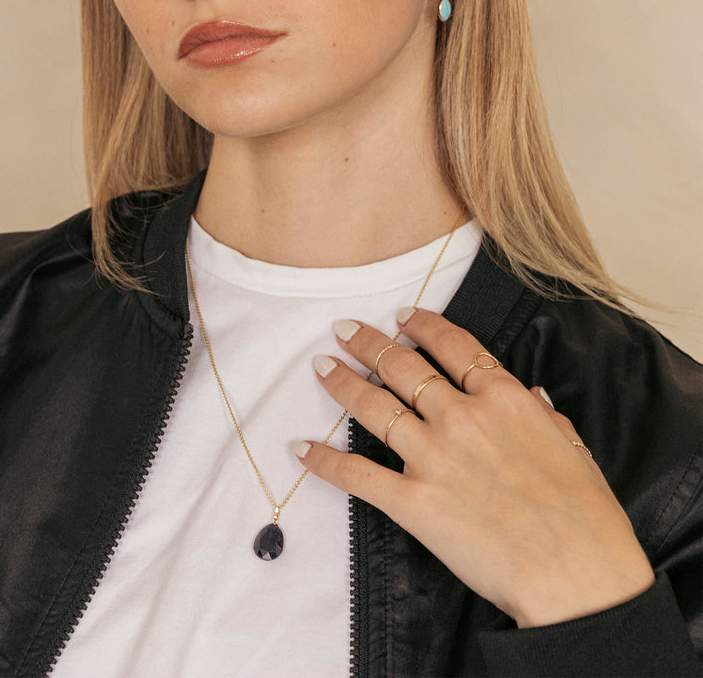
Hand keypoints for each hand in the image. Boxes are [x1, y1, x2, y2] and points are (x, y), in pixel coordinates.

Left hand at [297, 309, 654, 627]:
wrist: (574, 572)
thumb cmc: (584, 514)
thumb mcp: (572, 446)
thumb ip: (542, 416)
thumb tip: (531, 398)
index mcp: (503, 397)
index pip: (453, 345)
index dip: (423, 325)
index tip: (403, 316)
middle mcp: (461, 415)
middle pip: (403, 365)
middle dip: (369, 343)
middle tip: (345, 328)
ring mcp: (433, 456)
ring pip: (374, 406)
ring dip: (342, 382)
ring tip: (321, 366)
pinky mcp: (413, 501)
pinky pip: (357, 475)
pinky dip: (325, 461)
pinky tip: (302, 448)